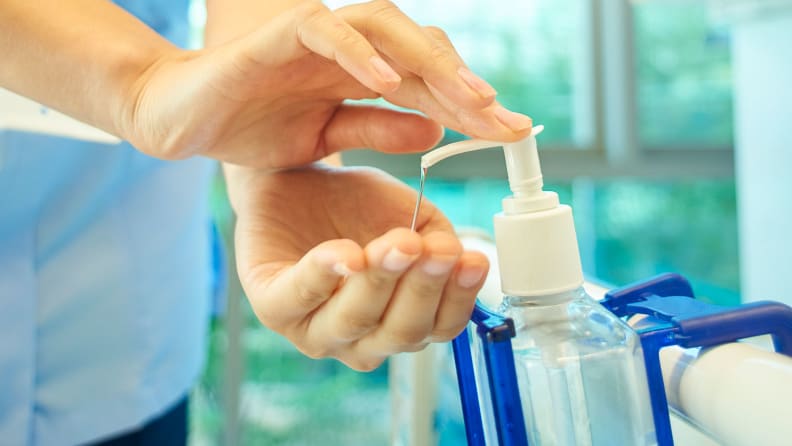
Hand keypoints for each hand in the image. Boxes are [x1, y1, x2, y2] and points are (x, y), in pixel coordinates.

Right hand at [124, 0, 531, 167]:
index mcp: (360, 75)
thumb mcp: (325, 138)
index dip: (470, 107)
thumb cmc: (249, 125)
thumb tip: (434, 130)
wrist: (179, 120)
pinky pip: (325, 29)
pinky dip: (358, 50)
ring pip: (385, 27)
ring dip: (429, 61)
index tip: (512, 134)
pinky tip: (390, 78)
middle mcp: (347, 51)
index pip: (426, 84)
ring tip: (469, 96)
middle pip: (420, 53)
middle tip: (508, 120)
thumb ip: (377, 127)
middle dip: (466, 86)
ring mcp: (315, 38)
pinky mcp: (279, 34)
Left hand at [227, 164, 488, 370]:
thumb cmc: (357, 207)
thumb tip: (452, 255)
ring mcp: (314, 330)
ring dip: (380, 281)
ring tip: (398, 243)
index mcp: (398, 323)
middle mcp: (360, 338)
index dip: (458, 299)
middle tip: (435, 249)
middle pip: (401, 332)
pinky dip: (325, 274)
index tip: (472, 260)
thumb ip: (437, 239)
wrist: (299, 181)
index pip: (438, 328)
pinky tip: (346, 252)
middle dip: (422, 288)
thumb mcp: (412, 217)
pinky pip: (301, 297)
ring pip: (355, 320)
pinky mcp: (273, 308)